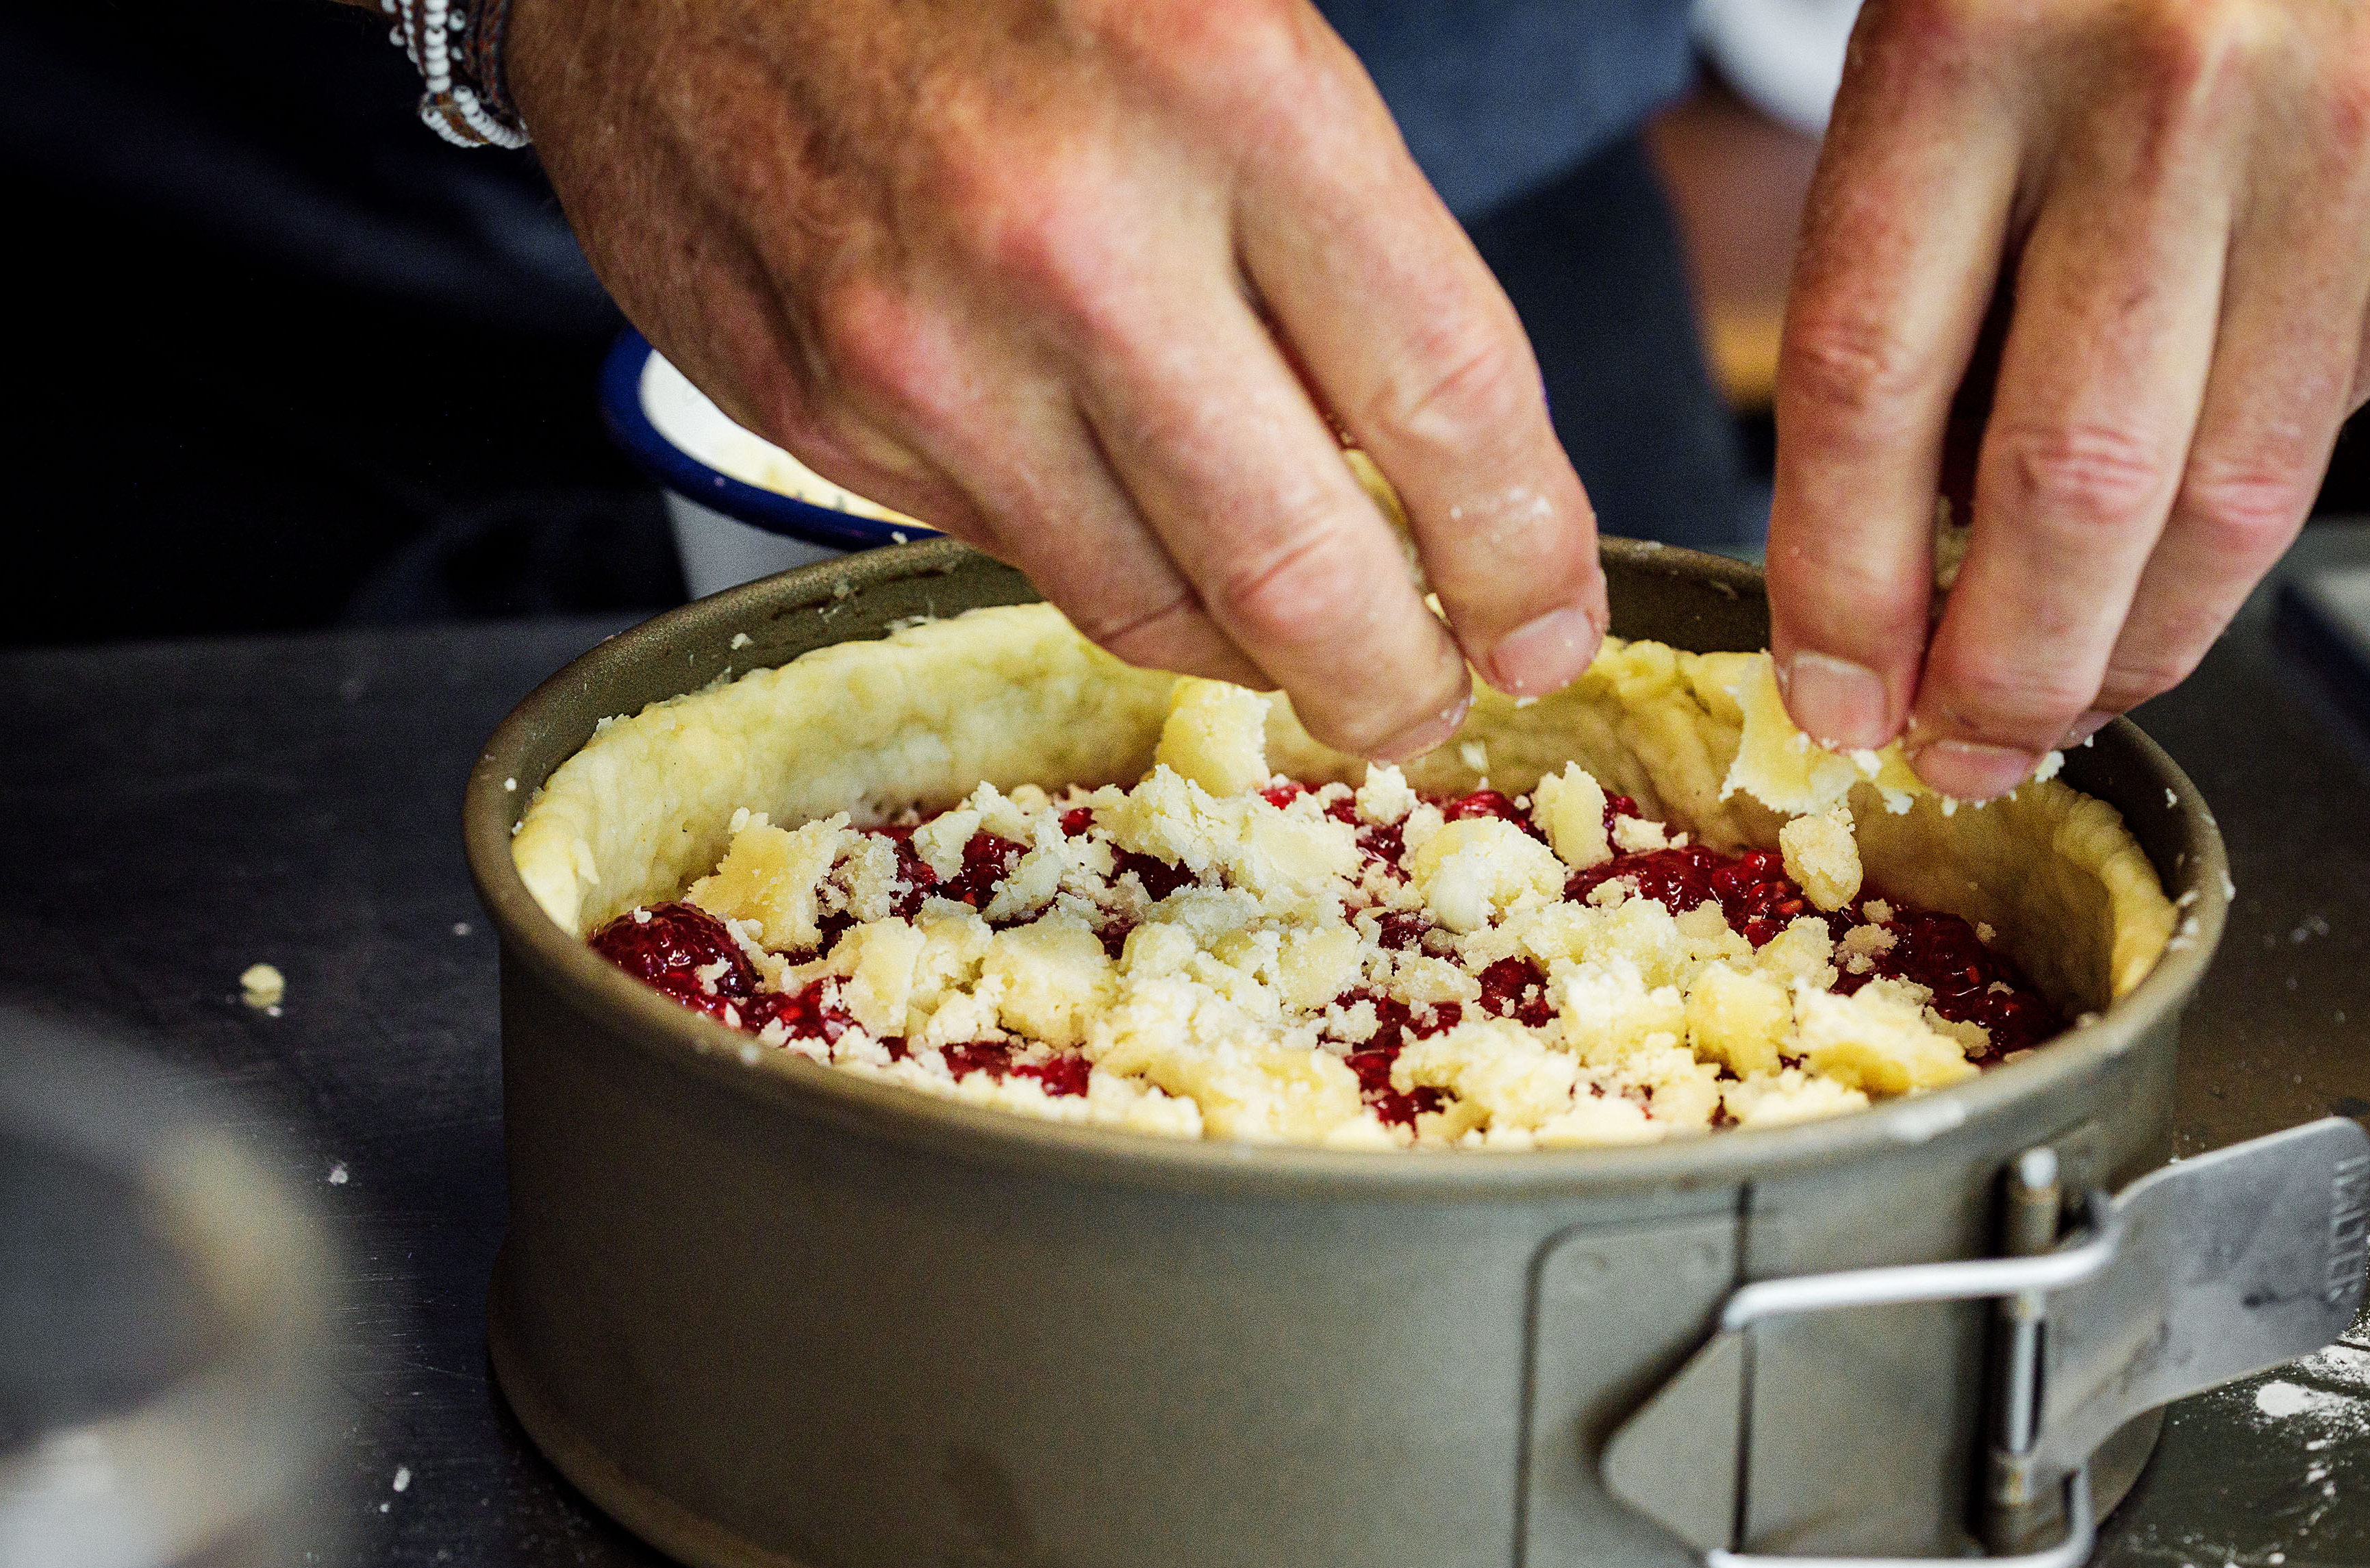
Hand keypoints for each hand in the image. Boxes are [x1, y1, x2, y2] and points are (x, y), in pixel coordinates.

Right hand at [506, 0, 1606, 759]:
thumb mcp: (1216, 15)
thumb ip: (1338, 221)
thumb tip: (1454, 454)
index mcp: (1221, 81)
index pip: (1445, 395)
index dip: (1521, 550)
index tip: (1548, 624)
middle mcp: (1070, 233)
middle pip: (1299, 568)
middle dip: (1398, 678)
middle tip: (1434, 698)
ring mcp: (925, 345)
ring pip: (1151, 607)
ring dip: (1257, 654)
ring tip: (1306, 642)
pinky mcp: (821, 410)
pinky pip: (1014, 552)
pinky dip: (1105, 565)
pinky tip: (1132, 514)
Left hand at [1764, 0, 2369, 795]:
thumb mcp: (1937, 59)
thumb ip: (1910, 284)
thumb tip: (1893, 571)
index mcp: (1978, 44)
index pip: (1869, 383)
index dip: (1839, 583)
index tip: (1828, 693)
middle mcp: (2177, 96)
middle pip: (2067, 484)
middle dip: (2001, 673)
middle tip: (1951, 754)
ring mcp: (2348, 156)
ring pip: (2227, 508)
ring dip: (2126, 655)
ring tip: (2050, 709)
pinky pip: (2321, 439)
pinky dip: (2228, 536)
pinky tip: (2167, 553)